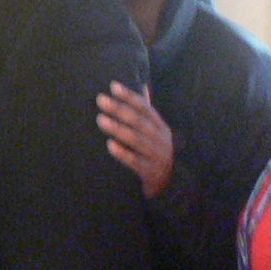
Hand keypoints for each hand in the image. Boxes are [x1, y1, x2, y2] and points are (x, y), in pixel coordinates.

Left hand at [97, 82, 174, 199]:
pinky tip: (110, 145)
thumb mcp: (156, 131)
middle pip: (139, 122)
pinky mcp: (149, 171)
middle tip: (101, 100)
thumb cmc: (156, 152)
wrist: (170, 183)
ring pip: (137, 140)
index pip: (145, 108)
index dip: (130, 96)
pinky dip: (123, 153)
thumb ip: (148, 111)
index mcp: (161, 127)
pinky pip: (135, 162)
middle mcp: (160, 139)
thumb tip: (143, 86)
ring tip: (100, 119)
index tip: (113, 86)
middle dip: (120, 109)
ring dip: (118, 128)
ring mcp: (156, 155)